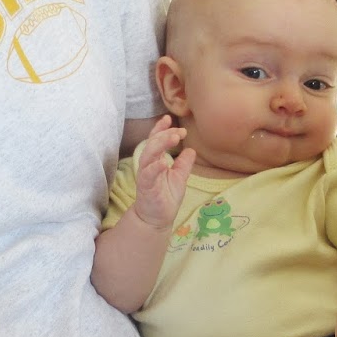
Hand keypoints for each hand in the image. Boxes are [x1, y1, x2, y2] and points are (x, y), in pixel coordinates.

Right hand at [130, 115, 195, 231]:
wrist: (158, 219)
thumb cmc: (166, 198)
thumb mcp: (179, 178)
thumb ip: (184, 164)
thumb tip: (191, 150)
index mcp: (155, 161)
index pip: (155, 140)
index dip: (160, 128)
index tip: (169, 118)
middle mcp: (148, 165)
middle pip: (152, 143)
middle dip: (164, 134)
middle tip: (179, 131)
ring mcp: (146, 175)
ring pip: (148, 155)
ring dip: (160, 144)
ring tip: (174, 138)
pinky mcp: (145, 187)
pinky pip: (148, 174)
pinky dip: (155, 167)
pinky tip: (164, 161)